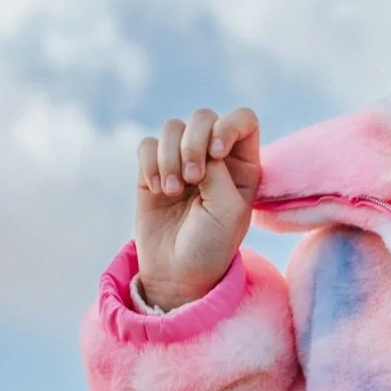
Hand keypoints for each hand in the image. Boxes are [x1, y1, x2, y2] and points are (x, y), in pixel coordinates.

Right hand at [135, 107, 260, 309]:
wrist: (178, 273)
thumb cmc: (212, 245)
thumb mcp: (227, 211)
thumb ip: (218, 171)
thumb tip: (196, 146)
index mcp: (243, 165)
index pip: (243, 119)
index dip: (227, 126)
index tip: (216, 153)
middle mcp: (214, 157)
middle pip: (203, 117)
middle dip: (193, 142)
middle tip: (192, 178)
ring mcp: (182, 160)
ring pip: (172, 128)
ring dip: (169, 156)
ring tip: (172, 190)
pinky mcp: (153, 169)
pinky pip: (147, 145)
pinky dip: (150, 163)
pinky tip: (158, 189)